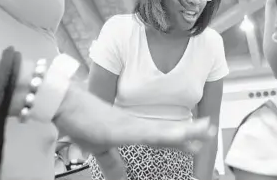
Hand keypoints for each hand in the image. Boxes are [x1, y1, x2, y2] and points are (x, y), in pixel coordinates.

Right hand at [53, 87, 216, 154]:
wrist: (66, 104)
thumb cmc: (81, 121)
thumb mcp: (99, 148)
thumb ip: (113, 164)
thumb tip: (121, 179)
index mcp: (131, 128)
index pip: (160, 134)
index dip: (179, 137)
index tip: (197, 140)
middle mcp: (135, 124)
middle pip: (167, 130)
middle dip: (190, 131)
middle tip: (210, 130)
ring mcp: (130, 125)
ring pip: (162, 130)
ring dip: (184, 130)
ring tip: (204, 130)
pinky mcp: (121, 127)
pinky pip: (147, 133)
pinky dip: (165, 134)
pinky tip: (180, 134)